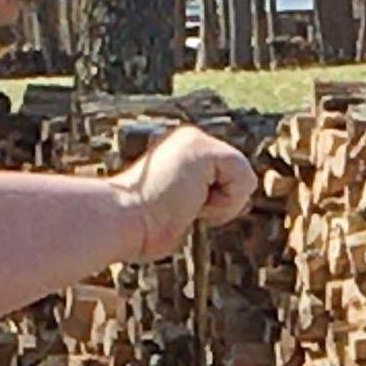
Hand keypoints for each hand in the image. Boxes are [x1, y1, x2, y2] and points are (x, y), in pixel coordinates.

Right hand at [111, 127, 257, 262]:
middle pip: (238, 178)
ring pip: (244, 180)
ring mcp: (197, 141)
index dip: (218, 204)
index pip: (227, 178)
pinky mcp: (205, 150)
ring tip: (184, 205)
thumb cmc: (139, 226)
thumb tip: (232, 207)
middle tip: (182, 208)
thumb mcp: (177, 210)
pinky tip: (192, 202)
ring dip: (221, 206)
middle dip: (220, 204)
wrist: (120, 219)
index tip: (185, 211)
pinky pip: (244, 180)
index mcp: (182, 152)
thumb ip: (201, 201)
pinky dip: (225, 203)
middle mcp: (191, 139)